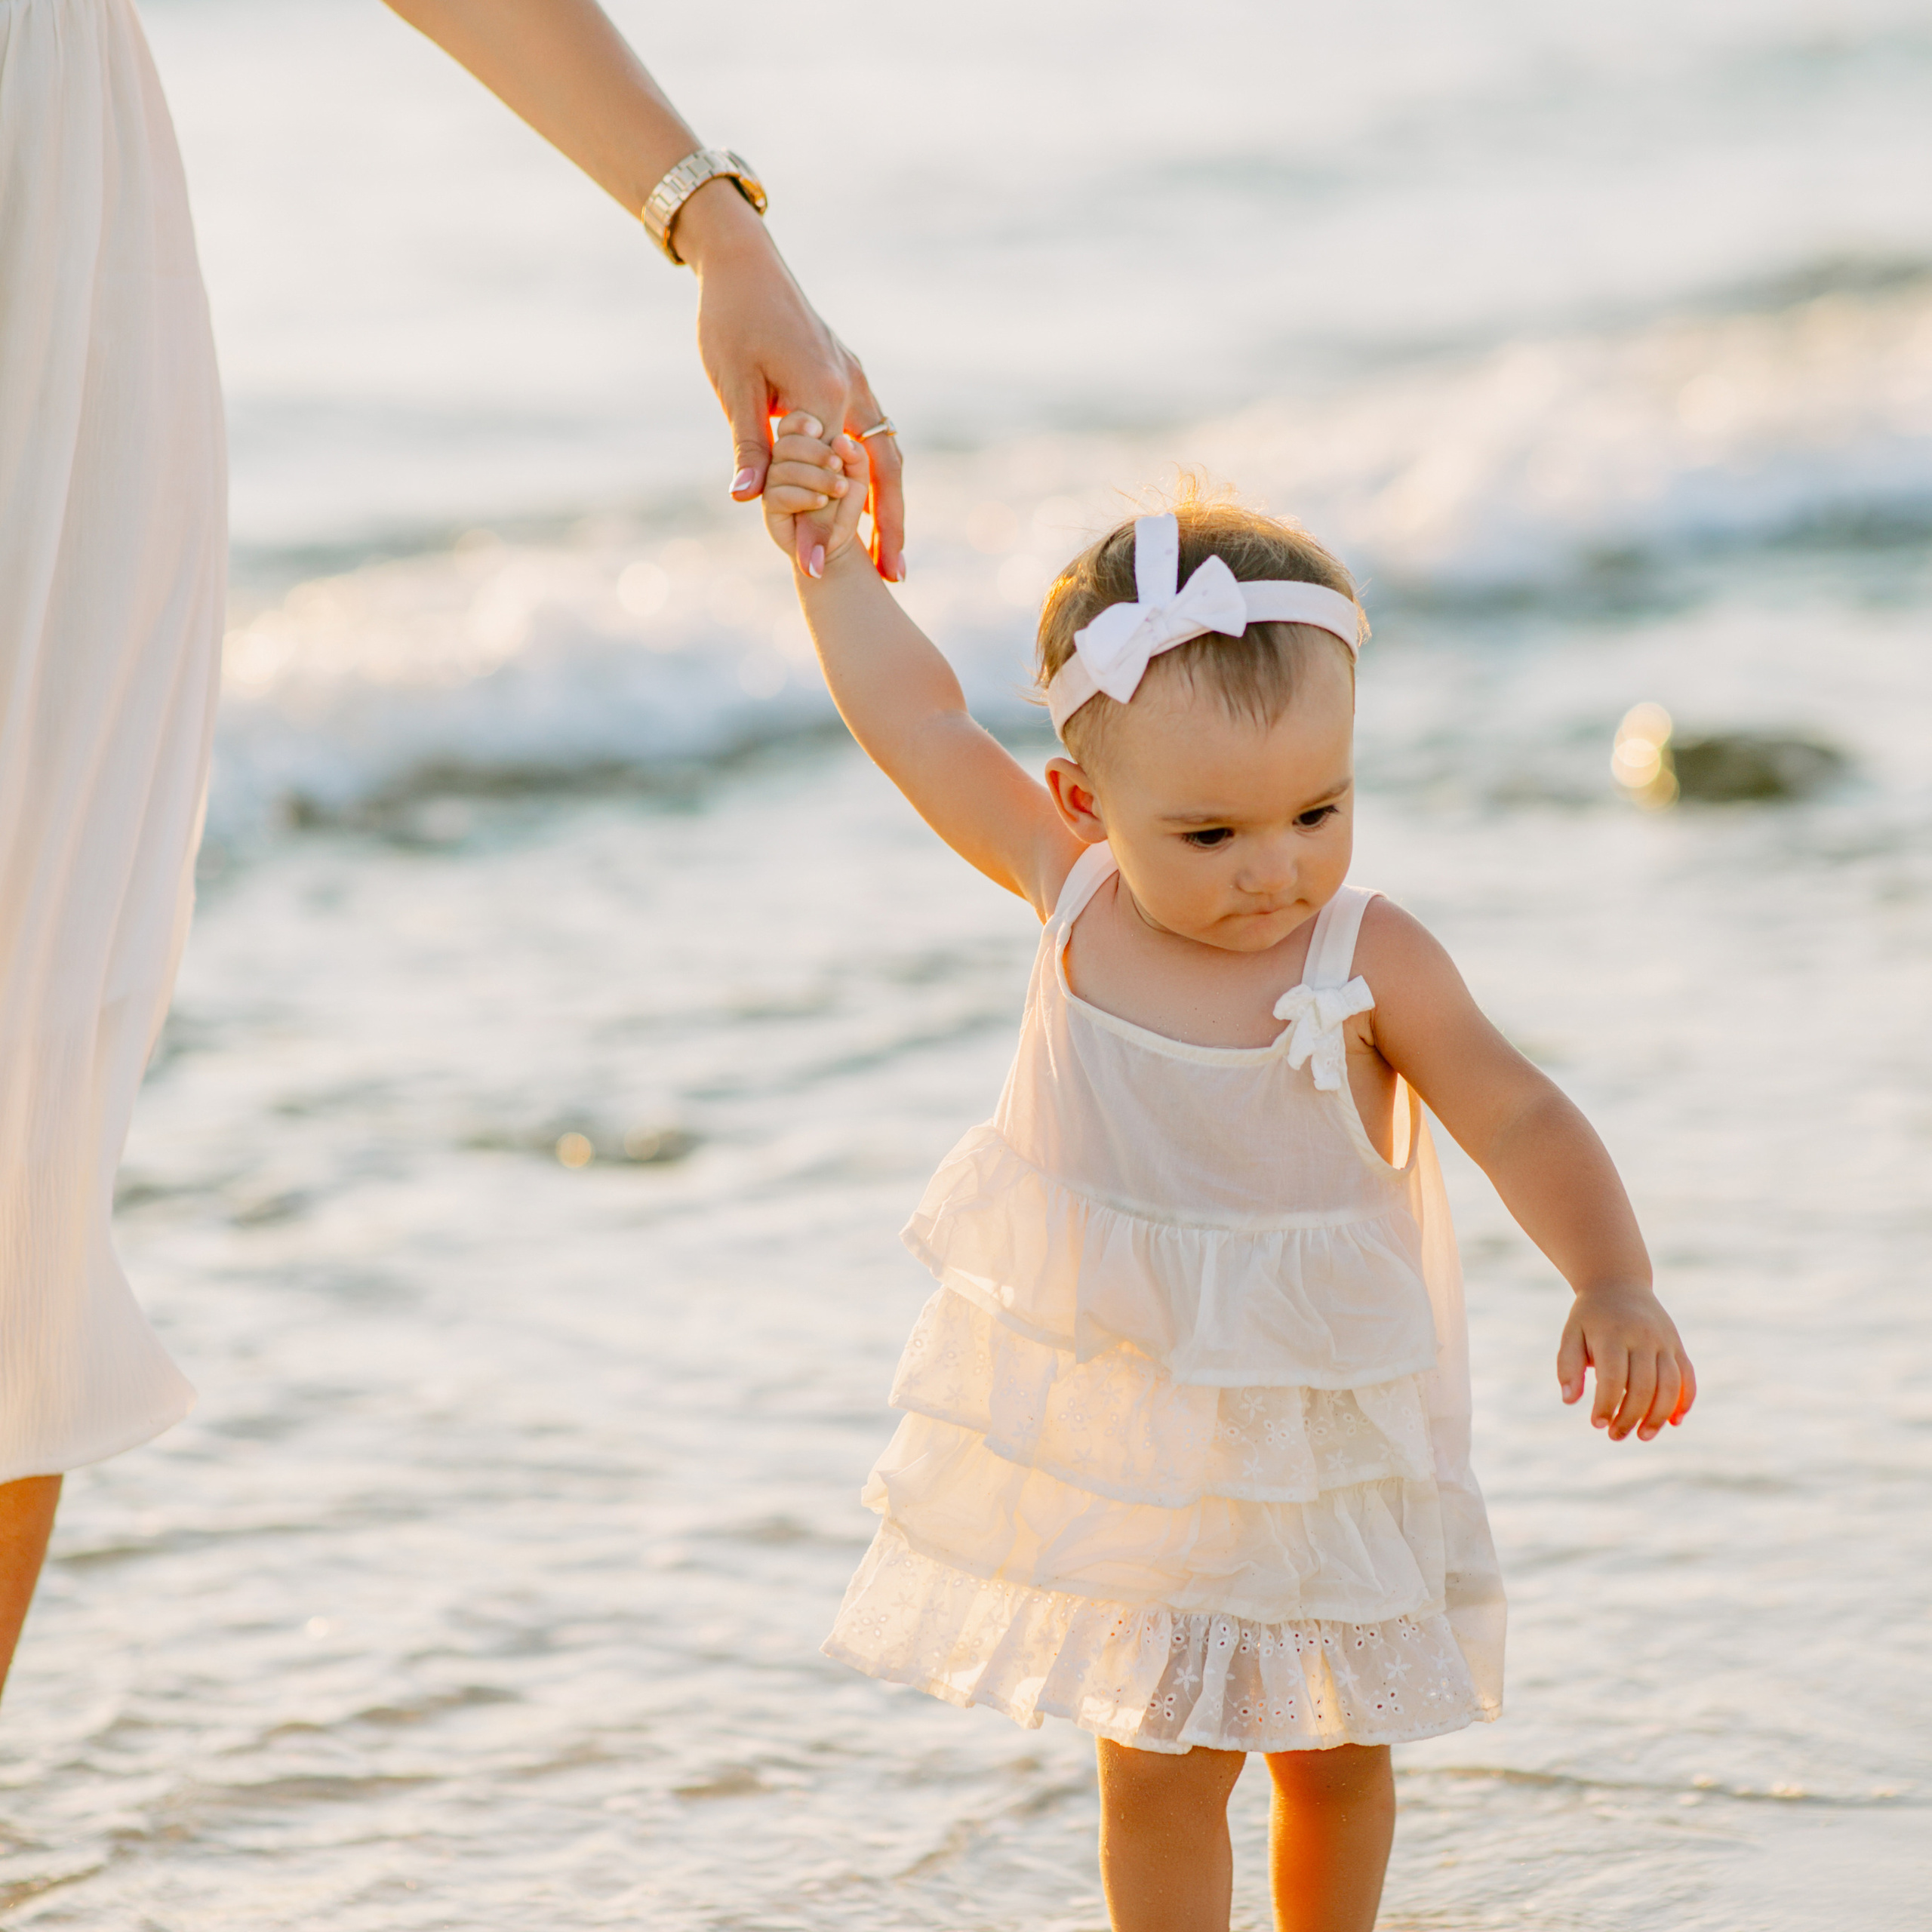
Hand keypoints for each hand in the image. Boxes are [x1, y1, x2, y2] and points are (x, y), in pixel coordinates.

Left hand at [680, 185, 904, 580]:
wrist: (745, 261)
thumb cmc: (730, 318)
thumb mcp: (732, 384)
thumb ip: (748, 443)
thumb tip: (747, 499)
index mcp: (823, 392)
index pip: (827, 479)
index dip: (820, 529)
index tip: (812, 574)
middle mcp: (853, 389)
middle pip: (882, 475)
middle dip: (887, 529)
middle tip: (892, 580)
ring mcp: (859, 383)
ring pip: (887, 459)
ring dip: (892, 508)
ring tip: (892, 557)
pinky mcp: (852, 379)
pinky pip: (876, 439)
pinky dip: (879, 479)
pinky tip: (875, 510)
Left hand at [1557, 1284, 1696, 1440]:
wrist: (1618, 1283)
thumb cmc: (1590, 1316)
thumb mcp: (1571, 1334)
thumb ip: (1568, 1366)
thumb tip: (1569, 1400)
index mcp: (1612, 1334)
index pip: (1612, 1378)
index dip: (1606, 1404)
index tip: (1597, 1423)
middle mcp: (1642, 1336)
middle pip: (1643, 1386)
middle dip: (1630, 1417)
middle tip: (1615, 1436)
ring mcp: (1664, 1340)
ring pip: (1670, 1385)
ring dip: (1658, 1416)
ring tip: (1643, 1435)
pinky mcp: (1677, 1345)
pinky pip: (1687, 1377)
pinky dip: (1684, 1401)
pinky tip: (1673, 1421)